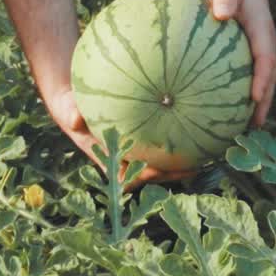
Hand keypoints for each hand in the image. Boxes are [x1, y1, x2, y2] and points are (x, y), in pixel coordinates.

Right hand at [47, 86, 194, 191]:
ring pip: (164, 158)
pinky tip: (200, 118)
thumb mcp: (67, 108)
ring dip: (182, 158)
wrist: (76, 97)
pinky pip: (166, 135)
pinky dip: (181, 132)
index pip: (130, 179)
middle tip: (195, 165)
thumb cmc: (71, 105)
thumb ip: (70, 112)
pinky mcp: (148, 133)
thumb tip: (75, 118)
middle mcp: (128, 157)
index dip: (145, 178)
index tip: (159, 171)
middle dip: (174, 172)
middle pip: (155, 172)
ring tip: (208, 151)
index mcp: (110, 159)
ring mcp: (139, 146)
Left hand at [209, 0, 275, 126]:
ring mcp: (260, 50)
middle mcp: (265, 43)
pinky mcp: (251, 53)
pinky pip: (251, 75)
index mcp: (262, 30)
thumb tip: (221, 14)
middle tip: (256, 126)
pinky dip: (247, 94)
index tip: (255, 96)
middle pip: (270, 77)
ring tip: (248, 128)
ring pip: (264, 80)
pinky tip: (232, 110)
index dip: (263, 78)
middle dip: (265, 101)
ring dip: (259, 103)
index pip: (266, 58)